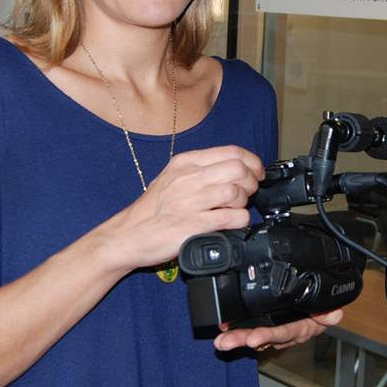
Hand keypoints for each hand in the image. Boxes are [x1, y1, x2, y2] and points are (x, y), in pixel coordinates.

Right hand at [101, 145, 264, 271]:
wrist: (129, 235)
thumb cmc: (152, 210)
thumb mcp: (172, 177)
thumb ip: (200, 170)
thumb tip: (235, 169)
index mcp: (185, 163)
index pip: (231, 152)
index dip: (252, 162)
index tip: (256, 172)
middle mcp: (188, 179)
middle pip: (238, 170)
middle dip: (251, 182)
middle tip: (249, 192)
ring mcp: (191, 202)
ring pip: (236, 192)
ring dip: (244, 202)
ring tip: (236, 208)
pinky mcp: (194, 225)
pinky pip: (231, 218)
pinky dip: (240, 220)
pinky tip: (234, 222)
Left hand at [213, 310, 344, 351]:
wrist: (321, 309)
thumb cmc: (323, 308)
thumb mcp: (330, 309)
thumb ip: (330, 313)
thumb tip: (333, 314)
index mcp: (300, 329)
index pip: (283, 332)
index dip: (268, 335)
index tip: (253, 338)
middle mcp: (284, 332)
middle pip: (262, 337)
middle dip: (243, 340)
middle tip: (226, 342)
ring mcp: (273, 330)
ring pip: (253, 335)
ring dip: (235, 337)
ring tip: (220, 340)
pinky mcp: (265, 324)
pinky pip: (250, 328)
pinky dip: (235, 330)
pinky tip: (222, 330)